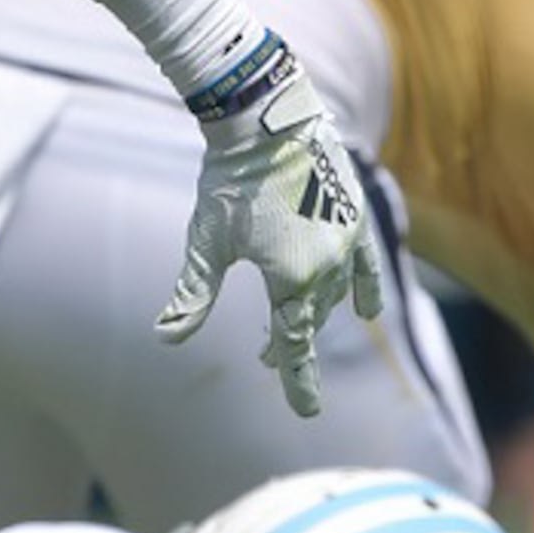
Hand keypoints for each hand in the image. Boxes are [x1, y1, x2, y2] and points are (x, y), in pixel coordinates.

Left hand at [156, 37, 381, 417]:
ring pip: (335, 293)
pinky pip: (368, 265)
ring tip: (296, 323)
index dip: (297, 380)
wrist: (267, 120)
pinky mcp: (357, 216)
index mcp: (291, 280)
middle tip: (264, 359)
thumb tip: (165, 337)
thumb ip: (192, 294)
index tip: (306, 412)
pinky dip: (363, 289)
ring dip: (316, 313)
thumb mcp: (205, 242)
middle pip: (309, 318)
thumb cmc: (228, 181)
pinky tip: (363, 310)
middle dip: (288, 341)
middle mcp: (329, 266)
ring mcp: (348, 241)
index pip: (294, 345)